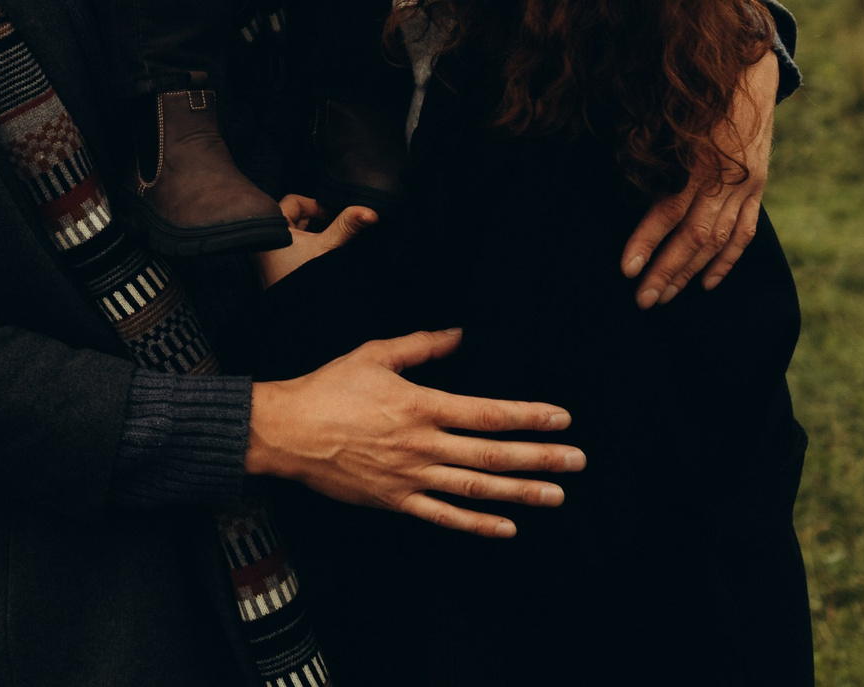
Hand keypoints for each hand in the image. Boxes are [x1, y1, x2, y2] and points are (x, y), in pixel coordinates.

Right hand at [245, 328, 582, 536]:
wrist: (285, 431)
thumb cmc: (328, 388)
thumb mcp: (374, 354)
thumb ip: (422, 346)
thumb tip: (460, 335)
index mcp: (421, 405)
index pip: (488, 412)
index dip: (529, 415)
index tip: (561, 418)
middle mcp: (422, 444)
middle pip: (493, 453)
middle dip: (540, 457)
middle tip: (578, 461)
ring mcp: (411, 477)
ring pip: (476, 488)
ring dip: (521, 492)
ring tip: (556, 495)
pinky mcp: (395, 500)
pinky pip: (444, 516)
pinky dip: (478, 525)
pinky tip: (508, 527)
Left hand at [255, 194, 375, 288]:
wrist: (293, 316)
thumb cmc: (300, 280)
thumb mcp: (326, 248)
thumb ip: (346, 227)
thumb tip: (369, 211)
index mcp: (271, 227)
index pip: (294, 201)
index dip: (316, 206)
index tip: (333, 216)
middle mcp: (266, 237)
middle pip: (295, 215)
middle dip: (317, 220)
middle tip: (334, 228)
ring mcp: (269, 251)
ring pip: (296, 231)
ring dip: (314, 233)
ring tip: (328, 241)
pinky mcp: (275, 264)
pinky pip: (293, 245)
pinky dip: (308, 245)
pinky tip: (319, 254)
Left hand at [620, 51, 776, 306]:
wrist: (750, 71)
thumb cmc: (696, 89)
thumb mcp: (669, 114)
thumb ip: (650, 151)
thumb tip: (617, 181)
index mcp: (700, 158)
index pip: (670, 210)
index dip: (647, 240)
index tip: (626, 268)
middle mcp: (726, 177)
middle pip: (695, 236)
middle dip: (667, 271)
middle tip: (642, 299)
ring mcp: (747, 186)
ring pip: (719, 241)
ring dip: (691, 273)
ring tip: (665, 297)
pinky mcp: (758, 188)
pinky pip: (745, 233)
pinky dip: (726, 261)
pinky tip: (707, 283)